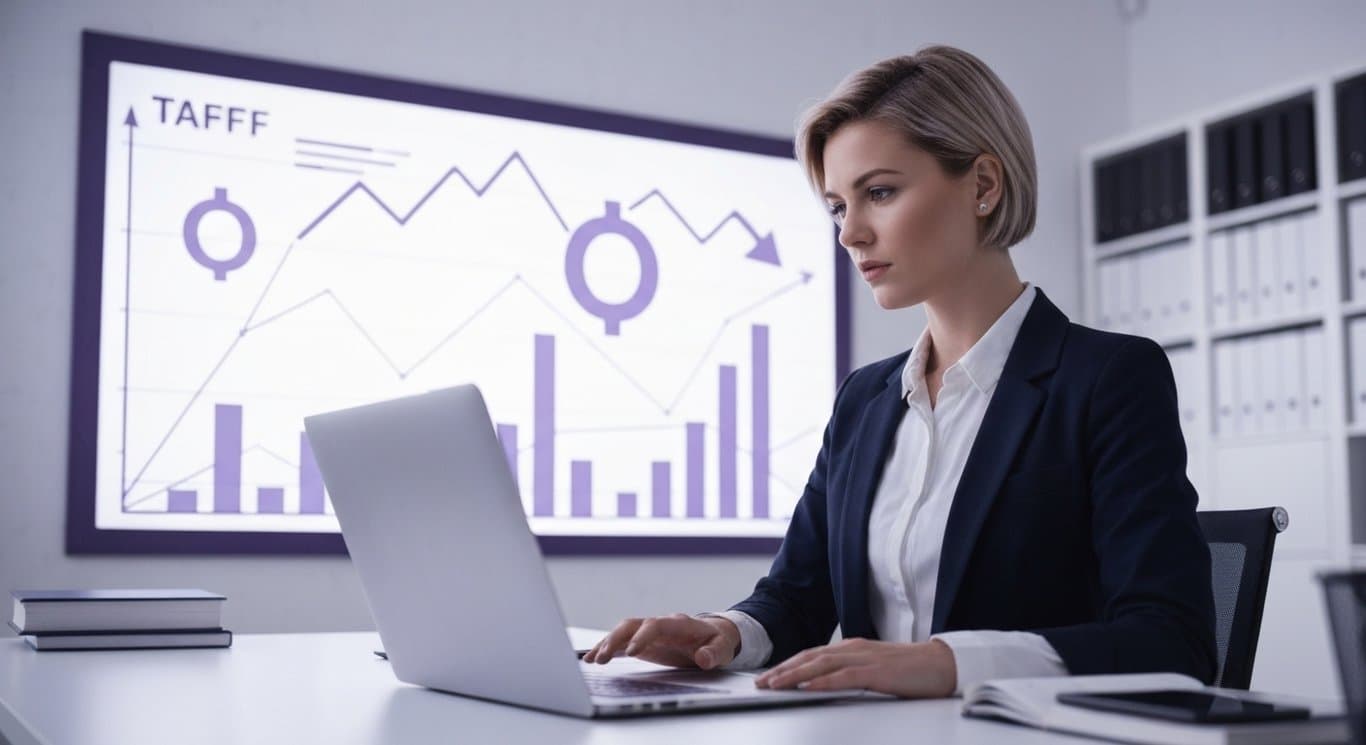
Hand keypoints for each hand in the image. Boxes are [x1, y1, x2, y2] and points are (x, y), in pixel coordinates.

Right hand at [581, 613, 740, 669]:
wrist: (714, 635)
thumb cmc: (718, 641)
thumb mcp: (723, 648)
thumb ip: (714, 653)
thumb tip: (704, 658)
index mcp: (678, 624)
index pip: (655, 625)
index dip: (642, 636)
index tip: (632, 651)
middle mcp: (659, 624)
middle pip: (632, 625)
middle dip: (615, 639)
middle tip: (602, 658)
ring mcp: (649, 632)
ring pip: (622, 632)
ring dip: (606, 644)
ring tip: (591, 661)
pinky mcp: (643, 642)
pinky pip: (621, 642)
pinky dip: (606, 649)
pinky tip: (591, 659)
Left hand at [754, 638, 957, 697]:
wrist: (942, 664)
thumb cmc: (911, 670)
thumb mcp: (874, 669)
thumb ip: (852, 673)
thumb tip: (829, 683)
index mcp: (852, 648)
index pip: (812, 655)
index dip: (788, 665)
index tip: (769, 676)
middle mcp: (854, 648)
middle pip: (810, 657)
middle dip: (782, 670)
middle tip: (761, 682)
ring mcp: (865, 658)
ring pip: (821, 665)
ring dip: (794, 675)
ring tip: (774, 684)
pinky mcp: (877, 672)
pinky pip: (845, 676)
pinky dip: (824, 681)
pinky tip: (809, 686)